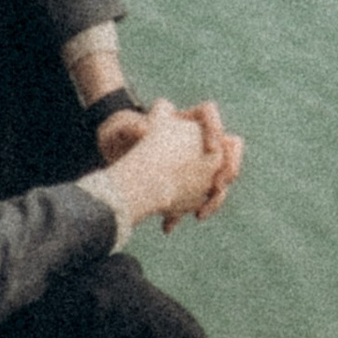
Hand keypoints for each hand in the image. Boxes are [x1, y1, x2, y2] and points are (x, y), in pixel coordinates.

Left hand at [101, 98, 238, 233]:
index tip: (211, 147)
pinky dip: (185, 212)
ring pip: (216, 179)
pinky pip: (194, 199)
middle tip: (216, 187)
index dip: (214, 126)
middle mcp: (192, 140)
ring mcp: (191, 163)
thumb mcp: (119, 130)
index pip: (208, 113)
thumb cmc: (116, 134)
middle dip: (227, 169)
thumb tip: (144, 128)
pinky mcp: (182, 185)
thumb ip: (130, 128)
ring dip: (212, 198)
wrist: (110, 156)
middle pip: (225, 149)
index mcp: (180, 119)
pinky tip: (167, 224)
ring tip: (197, 214)